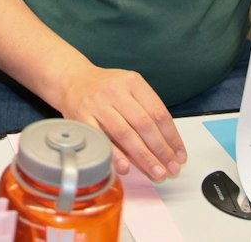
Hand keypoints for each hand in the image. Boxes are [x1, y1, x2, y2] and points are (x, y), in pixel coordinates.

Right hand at [53, 64, 185, 180]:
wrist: (71, 79)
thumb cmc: (104, 88)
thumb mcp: (128, 88)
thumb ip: (145, 111)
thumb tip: (166, 146)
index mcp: (132, 82)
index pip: (158, 112)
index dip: (172, 136)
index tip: (179, 154)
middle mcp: (115, 91)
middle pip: (144, 124)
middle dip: (161, 150)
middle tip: (172, 167)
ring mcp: (97, 104)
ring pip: (125, 133)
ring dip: (144, 156)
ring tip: (157, 171)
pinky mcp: (82, 117)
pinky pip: (102, 139)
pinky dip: (115, 155)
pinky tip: (126, 167)